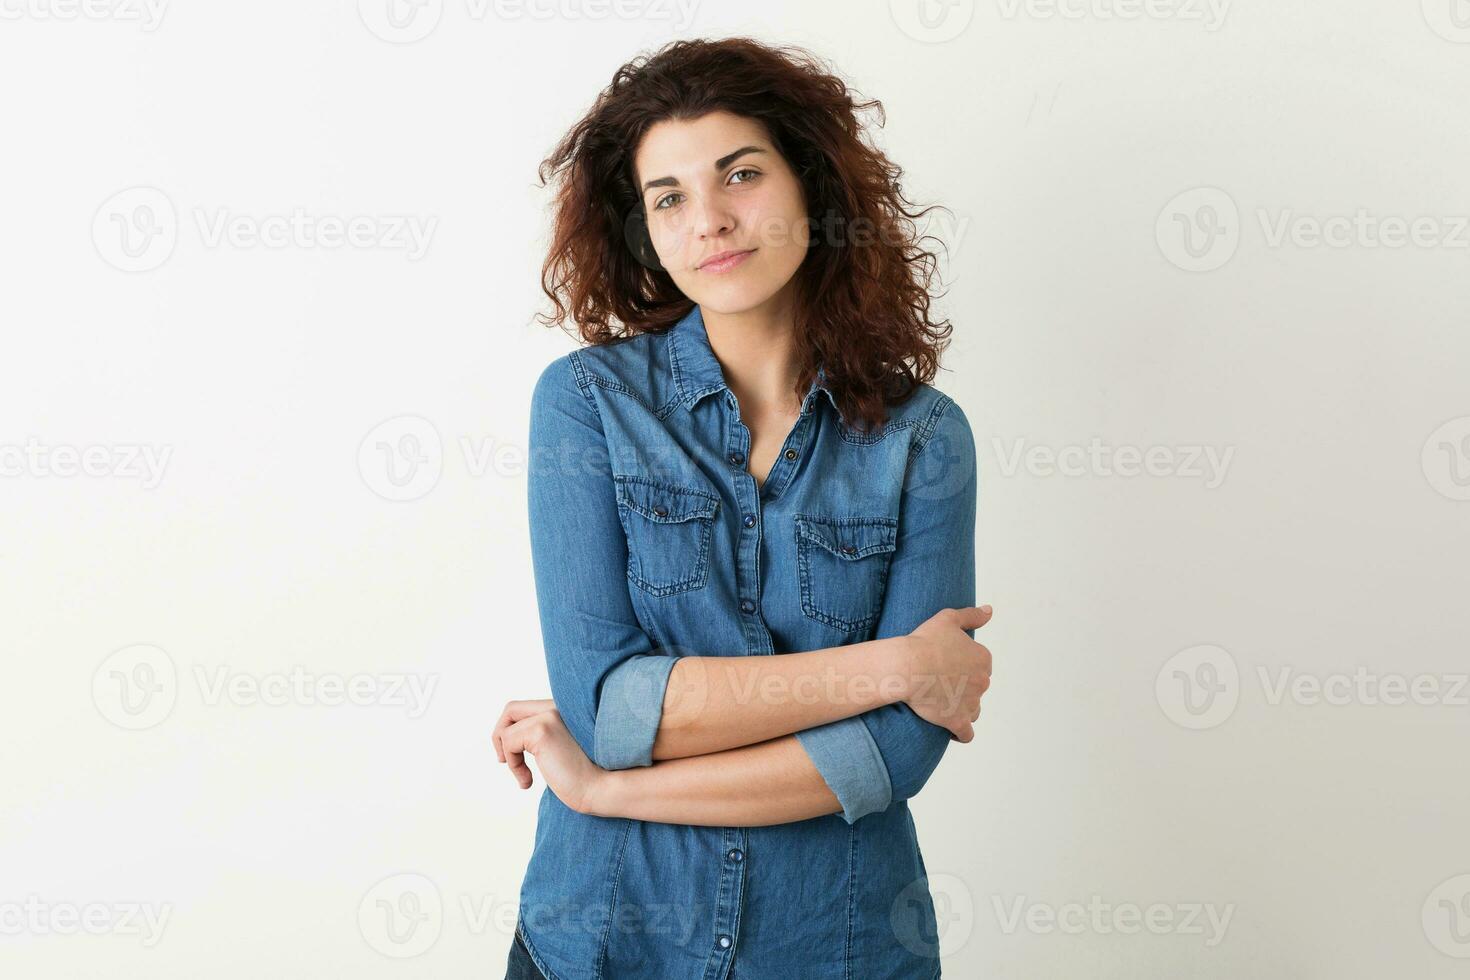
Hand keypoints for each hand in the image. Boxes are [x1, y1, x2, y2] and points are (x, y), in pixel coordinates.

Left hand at [493, 698, 607, 815]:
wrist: (600, 788)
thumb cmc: (583, 777)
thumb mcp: (559, 749)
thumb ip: (542, 737)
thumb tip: (506, 740)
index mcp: (563, 710)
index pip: (524, 708)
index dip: (511, 729)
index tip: (513, 757)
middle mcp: (556, 707)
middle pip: (510, 709)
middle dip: (499, 735)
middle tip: (504, 761)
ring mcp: (548, 716)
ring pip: (506, 730)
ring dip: (509, 757)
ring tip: (524, 778)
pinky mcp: (542, 730)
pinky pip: (508, 743)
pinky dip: (513, 765)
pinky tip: (528, 781)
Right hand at [903, 605, 992, 742]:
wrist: (907, 666)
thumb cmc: (924, 641)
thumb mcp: (948, 619)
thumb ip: (972, 615)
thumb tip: (990, 611)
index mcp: (983, 658)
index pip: (980, 664)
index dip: (964, 665)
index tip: (947, 665)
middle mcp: (982, 681)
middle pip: (977, 687)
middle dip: (964, 686)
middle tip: (940, 682)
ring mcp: (971, 703)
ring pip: (973, 709)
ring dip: (963, 708)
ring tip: (943, 704)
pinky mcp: (958, 721)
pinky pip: (966, 733)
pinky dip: (961, 733)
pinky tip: (951, 730)